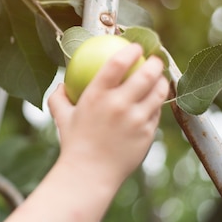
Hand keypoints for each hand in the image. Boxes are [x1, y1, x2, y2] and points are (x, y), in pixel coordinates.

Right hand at [48, 43, 169, 184]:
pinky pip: (156, 114)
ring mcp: (136, 119)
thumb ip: (59, 97)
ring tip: (160, 78)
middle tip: (155, 60)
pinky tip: (154, 103)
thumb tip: (62, 83)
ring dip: (162, 81)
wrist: (89, 174)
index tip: (135, 47)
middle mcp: (118, 105)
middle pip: (146, 74)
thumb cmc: (74, 144)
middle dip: (155, 62)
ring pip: (158, 92)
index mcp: (96, 96)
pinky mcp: (147, 133)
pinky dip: (156, 105)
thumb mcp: (61, 118)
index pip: (117, 63)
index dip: (130, 50)